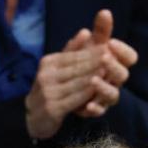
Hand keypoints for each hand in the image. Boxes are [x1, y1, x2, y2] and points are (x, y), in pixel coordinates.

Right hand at [24, 11, 135, 138]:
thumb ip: (72, 50)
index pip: (74, 55)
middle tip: (113, 56)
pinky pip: (74, 99)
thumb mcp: (58, 67)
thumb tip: (86, 31)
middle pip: (76, 68)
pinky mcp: (52, 108)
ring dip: (94, 76)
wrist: (34, 117)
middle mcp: (46, 76)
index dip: (92, 51)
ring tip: (109, 71)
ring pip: (77, 83)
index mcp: (48, 63)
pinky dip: (87, 93)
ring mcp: (48, 92)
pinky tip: (97, 89)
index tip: (109, 46)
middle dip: (95, 62)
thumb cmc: (51, 88)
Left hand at [75, 9, 136, 117]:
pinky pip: (99, 111)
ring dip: (104, 87)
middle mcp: (114, 80)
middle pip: (123, 75)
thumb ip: (100, 32)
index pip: (129, 57)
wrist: (64, 88)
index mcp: (116, 63)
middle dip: (114, 66)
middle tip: (104, 57)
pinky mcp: (95, 109)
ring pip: (113, 94)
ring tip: (93, 80)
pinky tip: (87, 106)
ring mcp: (106, 96)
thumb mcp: (88, 47)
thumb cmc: (82, 64)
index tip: (111, 42)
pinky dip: (95, 109)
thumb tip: (105, 11)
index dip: (123, 51)